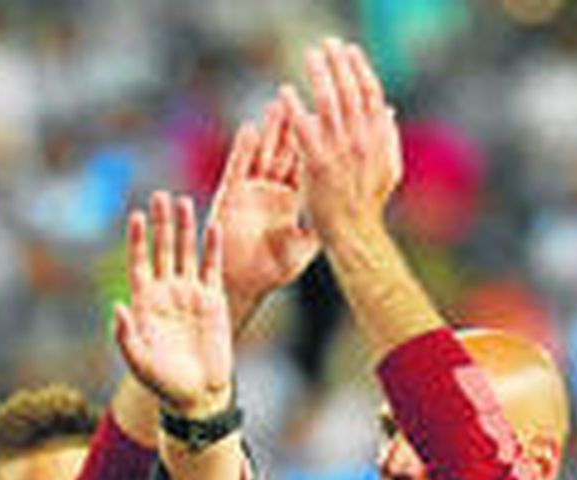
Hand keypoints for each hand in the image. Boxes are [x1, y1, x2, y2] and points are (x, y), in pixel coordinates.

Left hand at [113, 192, 231, 418]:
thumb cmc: (163, 382)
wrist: (197, 394)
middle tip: (160, 196)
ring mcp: (189, 295)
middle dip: (161, 225)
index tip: (137, 216)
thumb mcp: (138, 361)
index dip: (137, 240)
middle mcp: (166, 294)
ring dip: (185, 229)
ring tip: (182, 202)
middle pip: (162, 250)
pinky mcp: (212, 301)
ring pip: (186, 254)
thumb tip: (115, 308)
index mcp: (144, 304)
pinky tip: (212, 227)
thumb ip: (125, 335)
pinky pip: (212, 269)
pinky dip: (212, 249)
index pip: (139, 263)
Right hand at [209, 99, 318, 329]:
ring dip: (270, 129)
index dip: (315, 139)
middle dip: (294, 123)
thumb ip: (321, 222)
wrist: (243, 286)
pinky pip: (238, 170)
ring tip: (278, 102)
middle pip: (284, 150)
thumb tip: (345, 206)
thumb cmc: (271, 271)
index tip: (328, 113)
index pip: (305, 162)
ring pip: (262, 154)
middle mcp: (270, 191)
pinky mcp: (231, 199)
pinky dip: (244, 150)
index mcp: (290, 199)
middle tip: (305, 97)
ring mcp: (250, 192)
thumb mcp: (303, 245)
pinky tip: (249, 130)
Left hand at [283, 38, 401, 241]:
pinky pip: (304, 129)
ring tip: (310, 57)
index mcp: (378, 138)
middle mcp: (361, 140)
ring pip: (330, 102)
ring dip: (320, 75)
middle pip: (350, 91)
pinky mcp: (318, 164)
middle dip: (339, 64)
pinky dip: (295, 108)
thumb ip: (388, 138)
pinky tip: (285, 92)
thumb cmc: (367, 206)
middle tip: (327, 43)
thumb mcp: (387, 170)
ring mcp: (340, 151)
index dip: (360, 70)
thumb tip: (388, 109)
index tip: (351, 50)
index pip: (370, 94)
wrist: (354, 235)